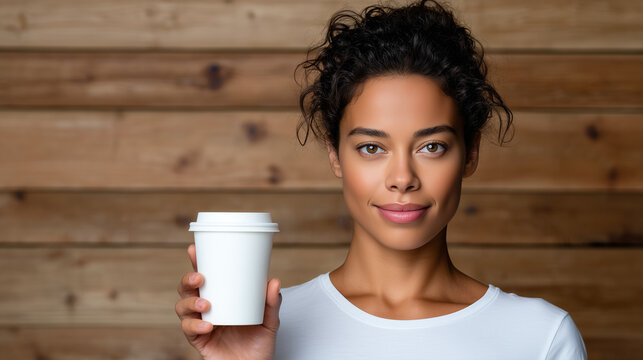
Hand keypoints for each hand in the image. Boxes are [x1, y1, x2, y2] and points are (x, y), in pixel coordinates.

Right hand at [175, 244, 281, 359]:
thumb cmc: (259, 344)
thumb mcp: (269, 322)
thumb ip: (271, 304)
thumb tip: (274, 282)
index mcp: (221, 298)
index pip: (205, 277)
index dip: (196, 263)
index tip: (194, 249)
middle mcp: (207, 309)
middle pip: (187, 289)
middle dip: (188, 280)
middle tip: (201, 278)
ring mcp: (201, 324)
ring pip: (182, 307)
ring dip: (190, 302)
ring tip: (206, 304)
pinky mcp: (198, 341)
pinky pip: (188, 330)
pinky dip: (195, 325)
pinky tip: (208, 324)